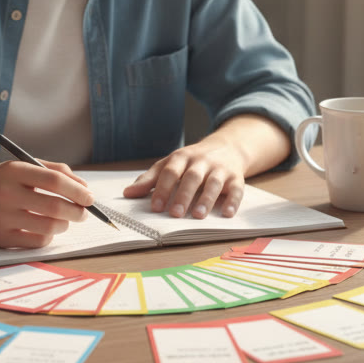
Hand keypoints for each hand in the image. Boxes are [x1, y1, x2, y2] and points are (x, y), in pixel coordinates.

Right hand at [0, 160, 93, 248]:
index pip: (54, 181)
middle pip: (55, 206)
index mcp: (12, 171)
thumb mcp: (19, 167)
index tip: (89, 196)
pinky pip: (37, 241)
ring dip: (65, 224)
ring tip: (65, 220)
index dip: (77, 190)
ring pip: (49, 227)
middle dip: (77, 211)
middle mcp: (5, 194)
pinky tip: (47, 229)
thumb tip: (83, 187)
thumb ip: (52, 171)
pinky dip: (49, 235)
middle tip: (84, 212)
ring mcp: (1, 218)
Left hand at [122, 137, 248, 218]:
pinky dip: (232, 201)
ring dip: (206, 199)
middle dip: (183, 195)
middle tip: (174, 214)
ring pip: (214, 182)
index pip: (170, 172)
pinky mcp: (236, 177)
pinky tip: (226, 213)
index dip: (162, 189)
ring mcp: (220, 168)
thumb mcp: (170, 164)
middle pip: (192, 177)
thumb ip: (150, 179)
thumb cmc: (192, 161)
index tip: (155, 207)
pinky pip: (236, 189)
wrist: (227, 147)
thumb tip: (127, 194)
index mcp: (182, 157)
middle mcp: (201, 161)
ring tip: (197, 215)